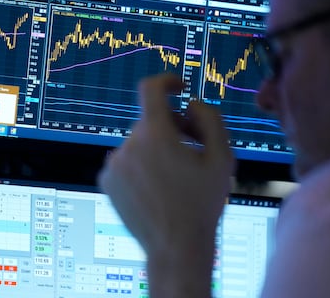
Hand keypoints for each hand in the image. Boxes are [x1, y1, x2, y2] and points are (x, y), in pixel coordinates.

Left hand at [97, 73, 234, 296]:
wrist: (176, 247)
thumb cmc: (202, 204)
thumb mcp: (222, 157)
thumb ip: (210, 119)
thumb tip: (191, 104)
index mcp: (155, 135)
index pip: (151, 89)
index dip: (167, 81)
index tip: (178, 88)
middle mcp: (128, 145)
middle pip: (151, 120)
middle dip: (173, 127)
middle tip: (194, 147)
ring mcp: (114, 164)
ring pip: (140, 141)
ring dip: (157, 148)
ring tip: (176, 174)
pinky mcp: (107, 180)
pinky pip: (127, 160)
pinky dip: (142, 164)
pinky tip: (158, 187)